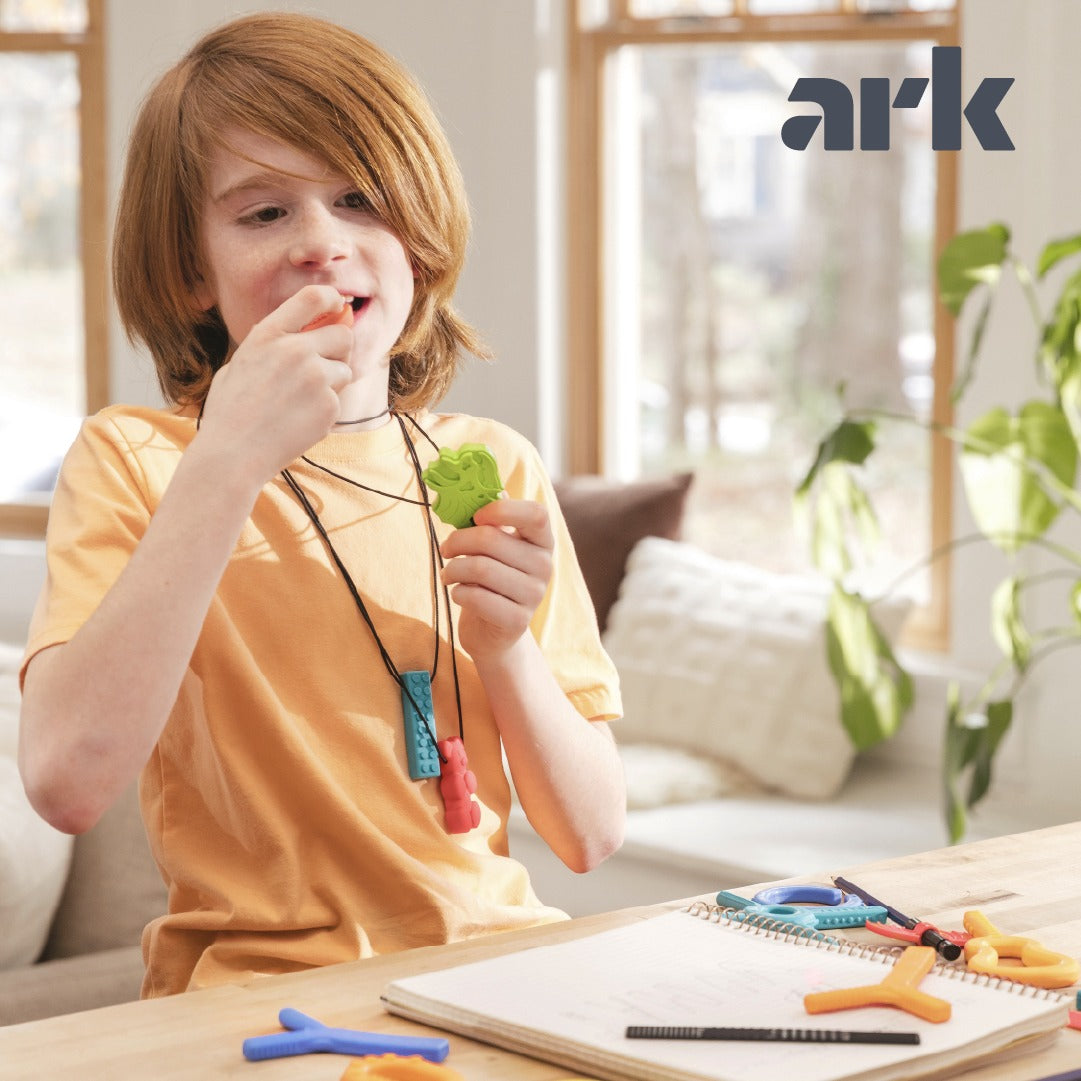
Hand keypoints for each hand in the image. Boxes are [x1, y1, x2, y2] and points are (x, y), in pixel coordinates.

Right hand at [196, 285, 353, 485]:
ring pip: (345, 370)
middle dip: (339, 349)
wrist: (233, 454)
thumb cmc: (231, 411)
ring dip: (332, 383)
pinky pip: (338, 400)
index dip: (331, 298)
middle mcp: (295, 350)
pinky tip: (299, 421)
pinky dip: (325, 410)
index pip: (313, 298)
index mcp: (268, 334)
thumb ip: (272, 345)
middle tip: (324, 366)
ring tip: (301, 401)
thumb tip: (304, 332)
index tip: (338, 304)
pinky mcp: (328, 405)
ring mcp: (315, 378)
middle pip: (343, 335)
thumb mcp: (240, 364)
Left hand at [439, 498, 553, 659]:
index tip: (478, 516)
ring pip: (479, 568)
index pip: (536, 514)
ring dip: (452, 569)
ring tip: (448, 573)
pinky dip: (457, 592)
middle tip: (445, 548)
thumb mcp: (495, 547)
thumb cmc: (491, 580)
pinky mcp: (517, 621)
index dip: (503, 510)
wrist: (495, 632)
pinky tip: (459, 593)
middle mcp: (545, 566)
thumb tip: (477, 486)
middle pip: (492, 539)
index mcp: (542, 541)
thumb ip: (491, 519)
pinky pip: (475, 596)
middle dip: (458, 541)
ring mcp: (534, 595)